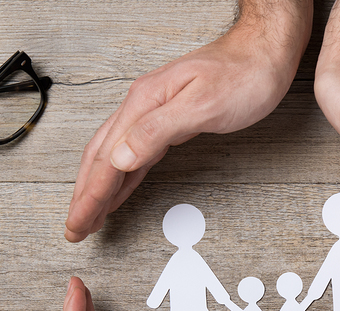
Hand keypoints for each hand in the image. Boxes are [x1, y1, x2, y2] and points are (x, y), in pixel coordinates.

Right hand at [65, 8, 311, 242]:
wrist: (265, 52)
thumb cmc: (244, 74)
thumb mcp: (203, 105)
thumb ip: (158, 131)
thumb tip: (120, 158)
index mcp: (144, 102)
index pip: (106, 158)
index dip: (89, 196)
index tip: (77, 223)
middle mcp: (142, 106)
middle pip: (100, 158)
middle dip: (84, 197)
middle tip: (74, 229)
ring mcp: (153, 113)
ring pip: (114, 158)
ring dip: (98, 190)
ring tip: (87, 217)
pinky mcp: (169, 121)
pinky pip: (135, 155)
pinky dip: (121, 178)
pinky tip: (117, 191)